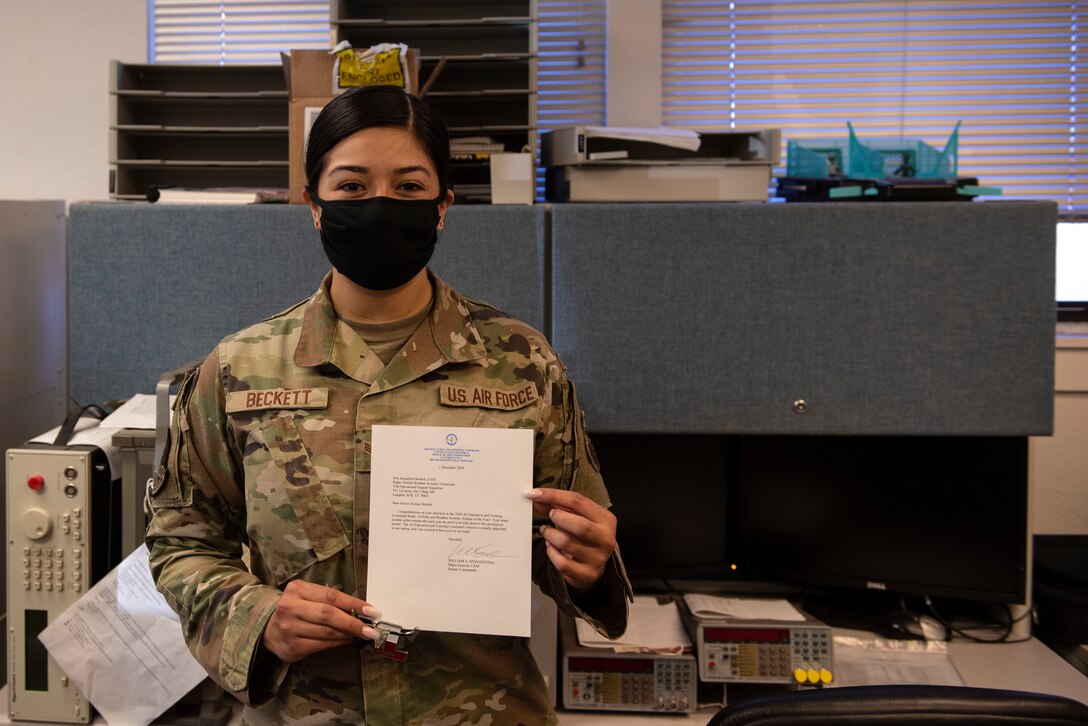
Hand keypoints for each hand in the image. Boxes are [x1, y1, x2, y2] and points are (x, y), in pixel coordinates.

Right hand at [262, 580, 380, 662]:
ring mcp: (289, 628)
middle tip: (371, 630)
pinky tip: (346, 640)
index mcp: (297, 589)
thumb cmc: (296, 609)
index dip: (353, 603)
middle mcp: (290, 607)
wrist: (268, 628)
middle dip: (353, 623)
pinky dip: (337, 643)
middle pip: (328, 615)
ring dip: (348, 634)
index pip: (331, 596)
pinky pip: (321, 645)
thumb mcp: (307, 597)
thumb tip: (361, 610)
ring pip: (326, 632)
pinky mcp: (291, 646)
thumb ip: (329, 601)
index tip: (371, 611)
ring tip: (361, 634)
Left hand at [525, 488, 616, 591]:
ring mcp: (597, 558)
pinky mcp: (587, 574)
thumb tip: (536, 499)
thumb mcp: (578, 518)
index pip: (579, 502)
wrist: (594, 567)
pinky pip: (562, 562)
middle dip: (558, 517)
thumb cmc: (585, 537)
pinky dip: (551, 552)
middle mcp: (605, 539)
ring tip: (547, 532)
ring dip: (550, 535)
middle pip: (579, 525)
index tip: (534, 494)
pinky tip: (551, 548)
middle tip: (549, 516)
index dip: (553, 495)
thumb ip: (558, 507)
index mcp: (606, 520)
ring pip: (567, 543)